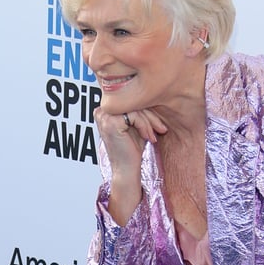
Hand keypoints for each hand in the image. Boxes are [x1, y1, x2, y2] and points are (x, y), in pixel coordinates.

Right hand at [94, 108, 167, 225]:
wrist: (126, 171)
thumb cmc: (131, 151)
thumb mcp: (136, 126)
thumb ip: (139, 110)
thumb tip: (156, 93)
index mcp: (105, 110)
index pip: (129, 100)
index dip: (146, 110)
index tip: (158, 123)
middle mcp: (101, 111)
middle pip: (132, 102)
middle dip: (151, 115)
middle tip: (162, 128)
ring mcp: (104, 116)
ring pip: (135, 108)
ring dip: (150, 122)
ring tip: (154, 135)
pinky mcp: (111, 122)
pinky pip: (135, 115)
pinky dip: (145, 126)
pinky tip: (148, 137)